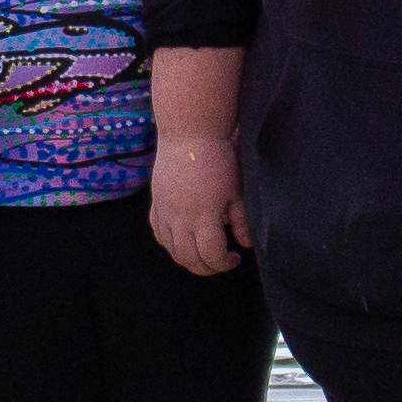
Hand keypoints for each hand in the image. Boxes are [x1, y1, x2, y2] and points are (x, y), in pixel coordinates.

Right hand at [149, 135, 249, 279]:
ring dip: (187, 259)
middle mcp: (181, 219)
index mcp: (204, 217)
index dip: (224, 264)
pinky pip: (158, 232)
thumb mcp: (236, 192)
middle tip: (219, 262)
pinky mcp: (156, 202)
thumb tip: (246, 244)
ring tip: (201, 254)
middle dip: (206, 268)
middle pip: (189, 259)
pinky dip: (169, 243)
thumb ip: (241, 221)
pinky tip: (182, 240)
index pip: (212, 256)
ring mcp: (165, 211)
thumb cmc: (219, 160)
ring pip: (171, 249)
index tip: (234, 258)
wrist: (189, 134)